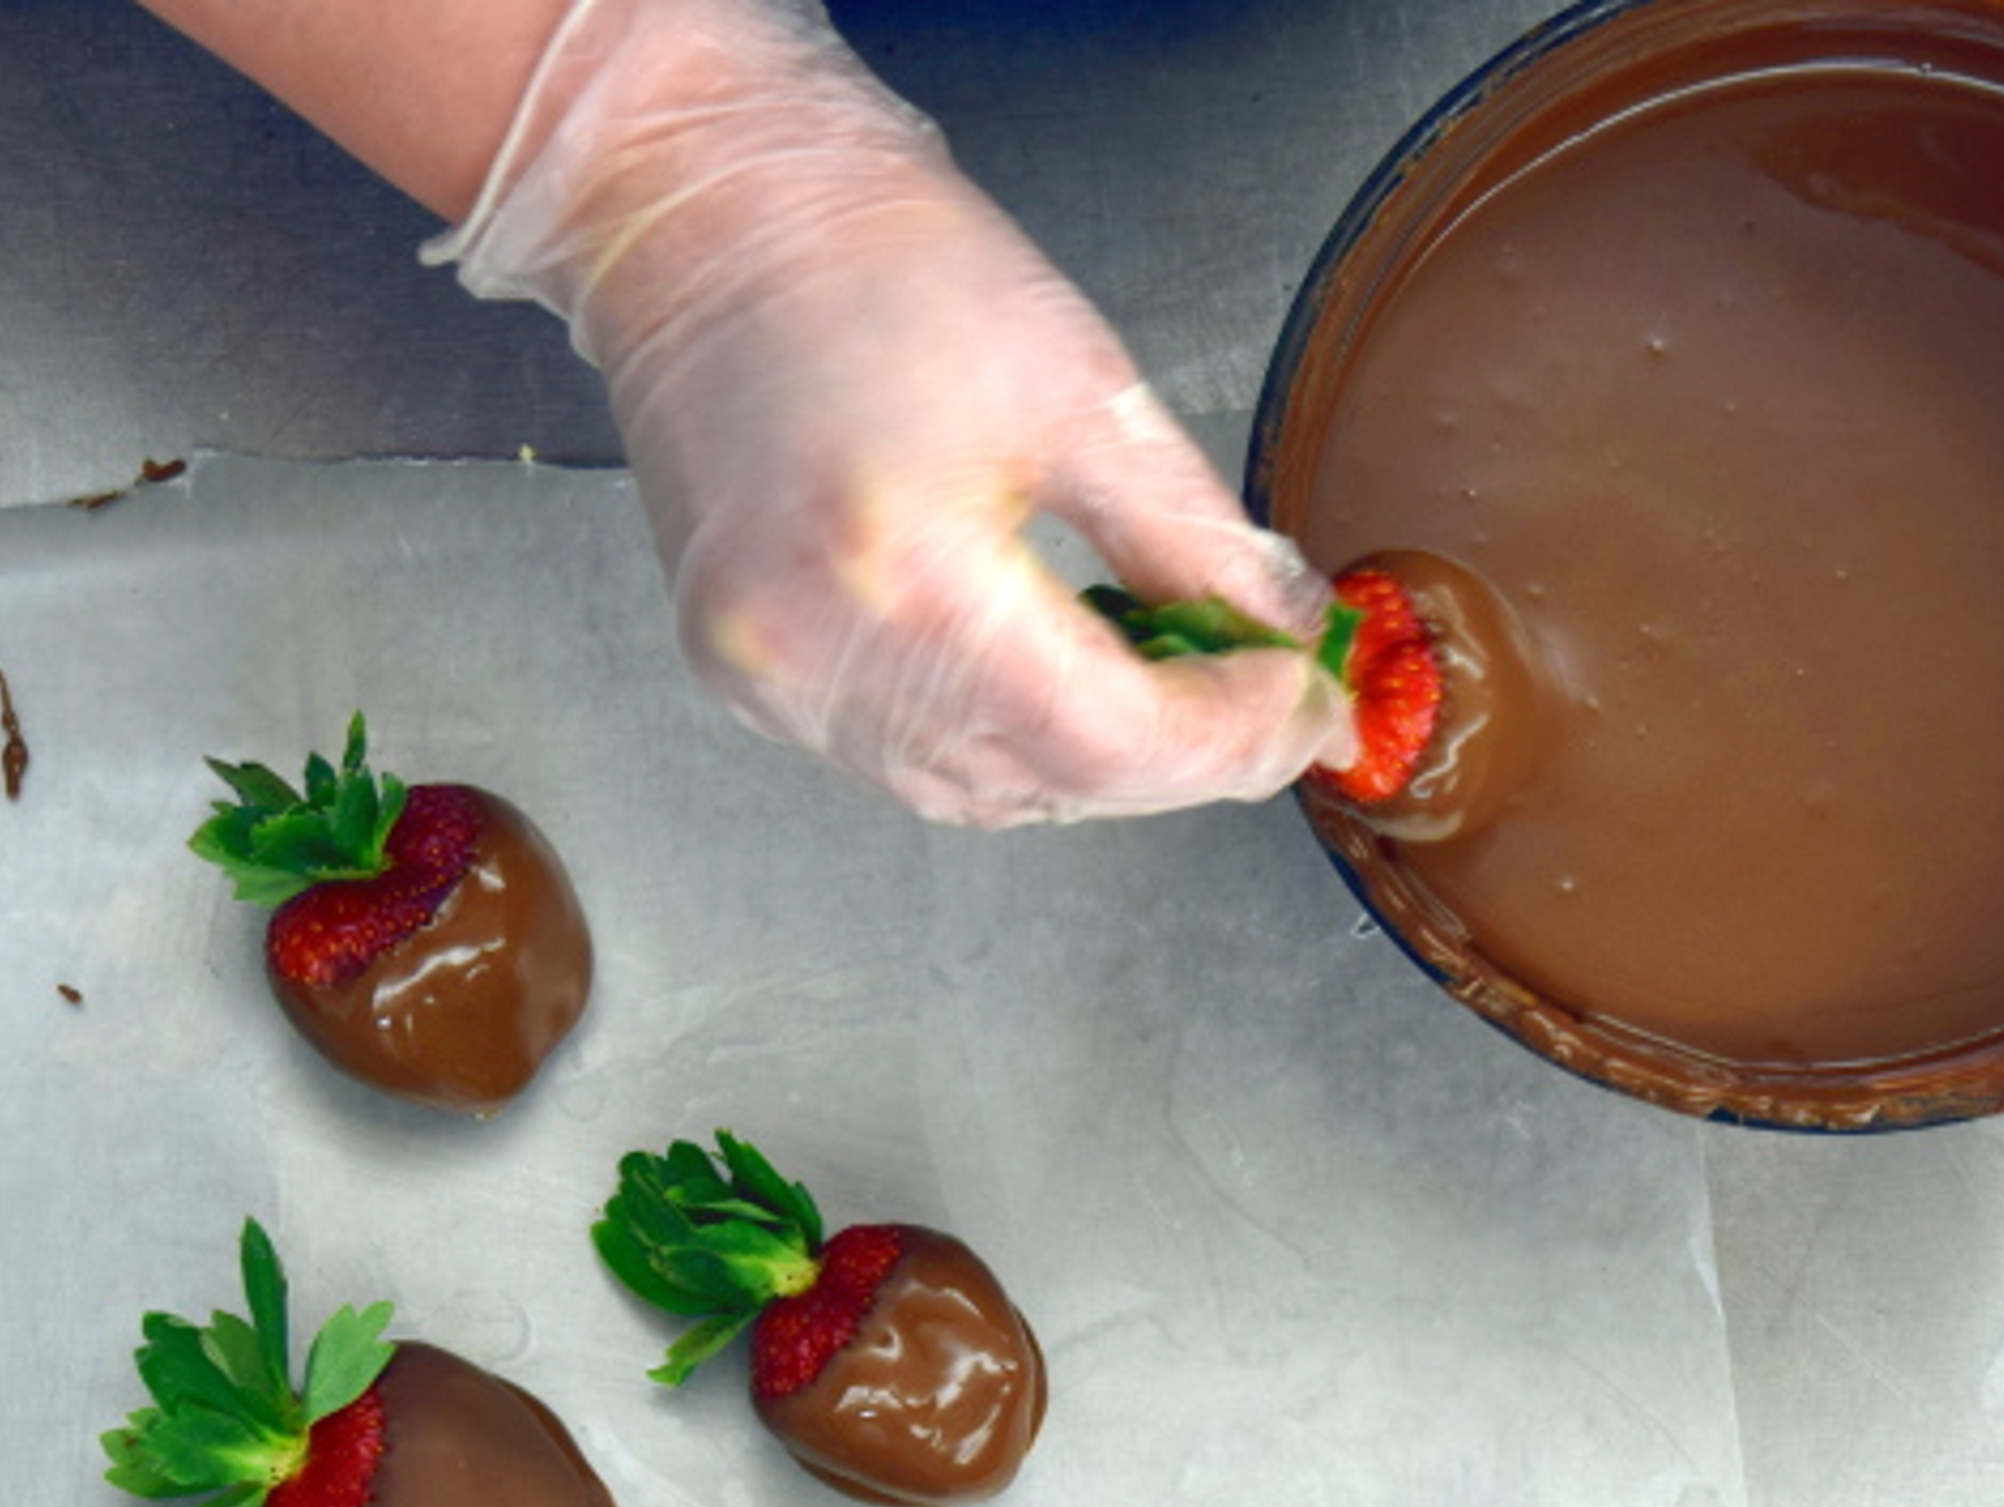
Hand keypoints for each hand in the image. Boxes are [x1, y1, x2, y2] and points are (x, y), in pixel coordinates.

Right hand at [428, 0, 1349, 827]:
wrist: (701, 214)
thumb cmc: (871, 260)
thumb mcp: (1081, 386)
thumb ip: (1192, 537)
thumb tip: (1277, 626)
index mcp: (904, 576)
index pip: (1110, 739)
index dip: (1229, 741)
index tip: (1303, 706)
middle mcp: (817, 654)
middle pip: (1051, 785)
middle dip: (1181, 758)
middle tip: (1266, 706)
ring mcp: (769, 677)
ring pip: (981, 795)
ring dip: (1094, 761)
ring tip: (1171, 682)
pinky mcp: (744, 674)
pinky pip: (903, 762)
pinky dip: (1002, 739)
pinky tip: (1055, 673)